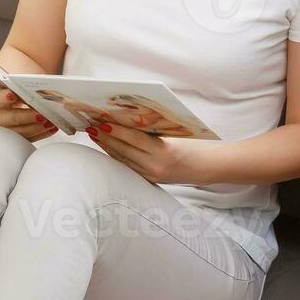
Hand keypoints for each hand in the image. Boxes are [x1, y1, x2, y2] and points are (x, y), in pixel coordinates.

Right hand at [0, 84, 55, 141]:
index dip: (5, 97)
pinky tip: (52, 128)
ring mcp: (6, 131)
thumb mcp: (5, 87)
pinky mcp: (15, 139)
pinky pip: (30, 138)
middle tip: (42, 115)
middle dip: (28, 116)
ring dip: (38, 127)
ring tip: (51, 122)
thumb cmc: (3, 96)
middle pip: (14, 118)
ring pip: (23, 132)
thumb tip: (37, 86)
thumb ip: (16, 86)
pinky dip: (42, 134)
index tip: (12, 95)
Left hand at [86, 123, 200, 183]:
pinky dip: (116, 154)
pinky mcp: (150, 180)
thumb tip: (126, 120)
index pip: (134, 139)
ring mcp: (152, 175)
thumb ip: (152, 131)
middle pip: (124, 150)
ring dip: (107, 146)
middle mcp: (156, 166)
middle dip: (106, 138)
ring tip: (94, 134)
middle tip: (91, 126)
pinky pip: (128, 166)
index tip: (101, 122)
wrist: (208, 167)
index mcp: (165, 152)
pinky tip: (107, 146)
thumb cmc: (193, 145)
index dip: (116, 131)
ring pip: (123, 159)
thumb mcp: (174, 135)